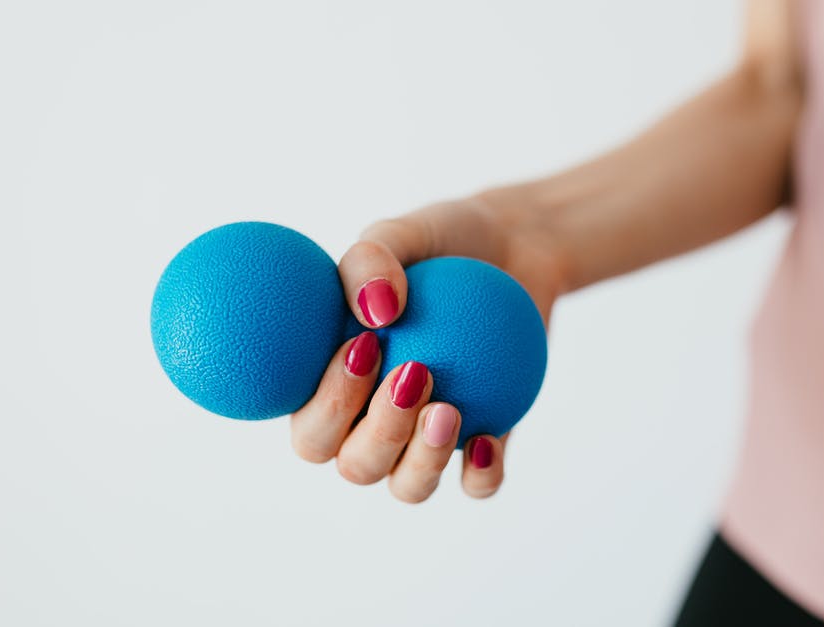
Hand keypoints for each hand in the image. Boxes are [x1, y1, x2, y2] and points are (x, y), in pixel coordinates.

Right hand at [289, 189, 563, 501]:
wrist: (514, 249)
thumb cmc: (440, 241)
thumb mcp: (401, 233)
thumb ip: (370, 261)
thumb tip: (373, 313)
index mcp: (331, 386)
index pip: (309, 426)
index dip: (324, 407)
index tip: (362, 348)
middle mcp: (371, 425)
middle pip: (356, 466)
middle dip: (378, 435)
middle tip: (414, 374)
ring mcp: (426, 442)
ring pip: (410, 486)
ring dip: (423, 462)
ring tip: (449, 410)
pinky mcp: (485, 444)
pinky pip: (478, 482)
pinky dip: (481, 475)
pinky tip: (488, 443)